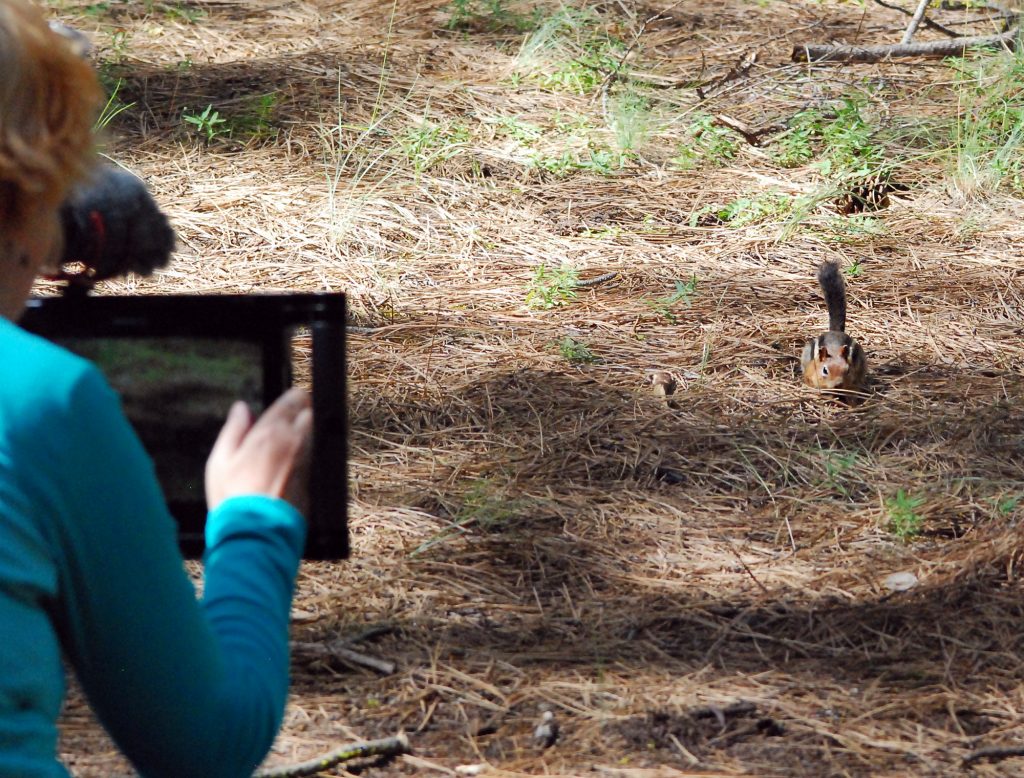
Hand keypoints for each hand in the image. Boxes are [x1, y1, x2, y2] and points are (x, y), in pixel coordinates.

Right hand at [205, 387, 312, 514]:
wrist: (256, 532)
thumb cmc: (232, 496)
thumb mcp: (221, 460)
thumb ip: (234, 429)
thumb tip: (241, 408)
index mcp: (271, 432)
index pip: (293, 401)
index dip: (294, 396)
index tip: (291, 397)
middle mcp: (295, 442)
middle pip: (310, 413)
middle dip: (304, 409)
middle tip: (293, 411)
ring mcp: (306, 460)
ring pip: (314, 433)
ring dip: (306, 429)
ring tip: (292, 432)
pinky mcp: (311, 478)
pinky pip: (312, 454)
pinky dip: (306, 449)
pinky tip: (293, 456)